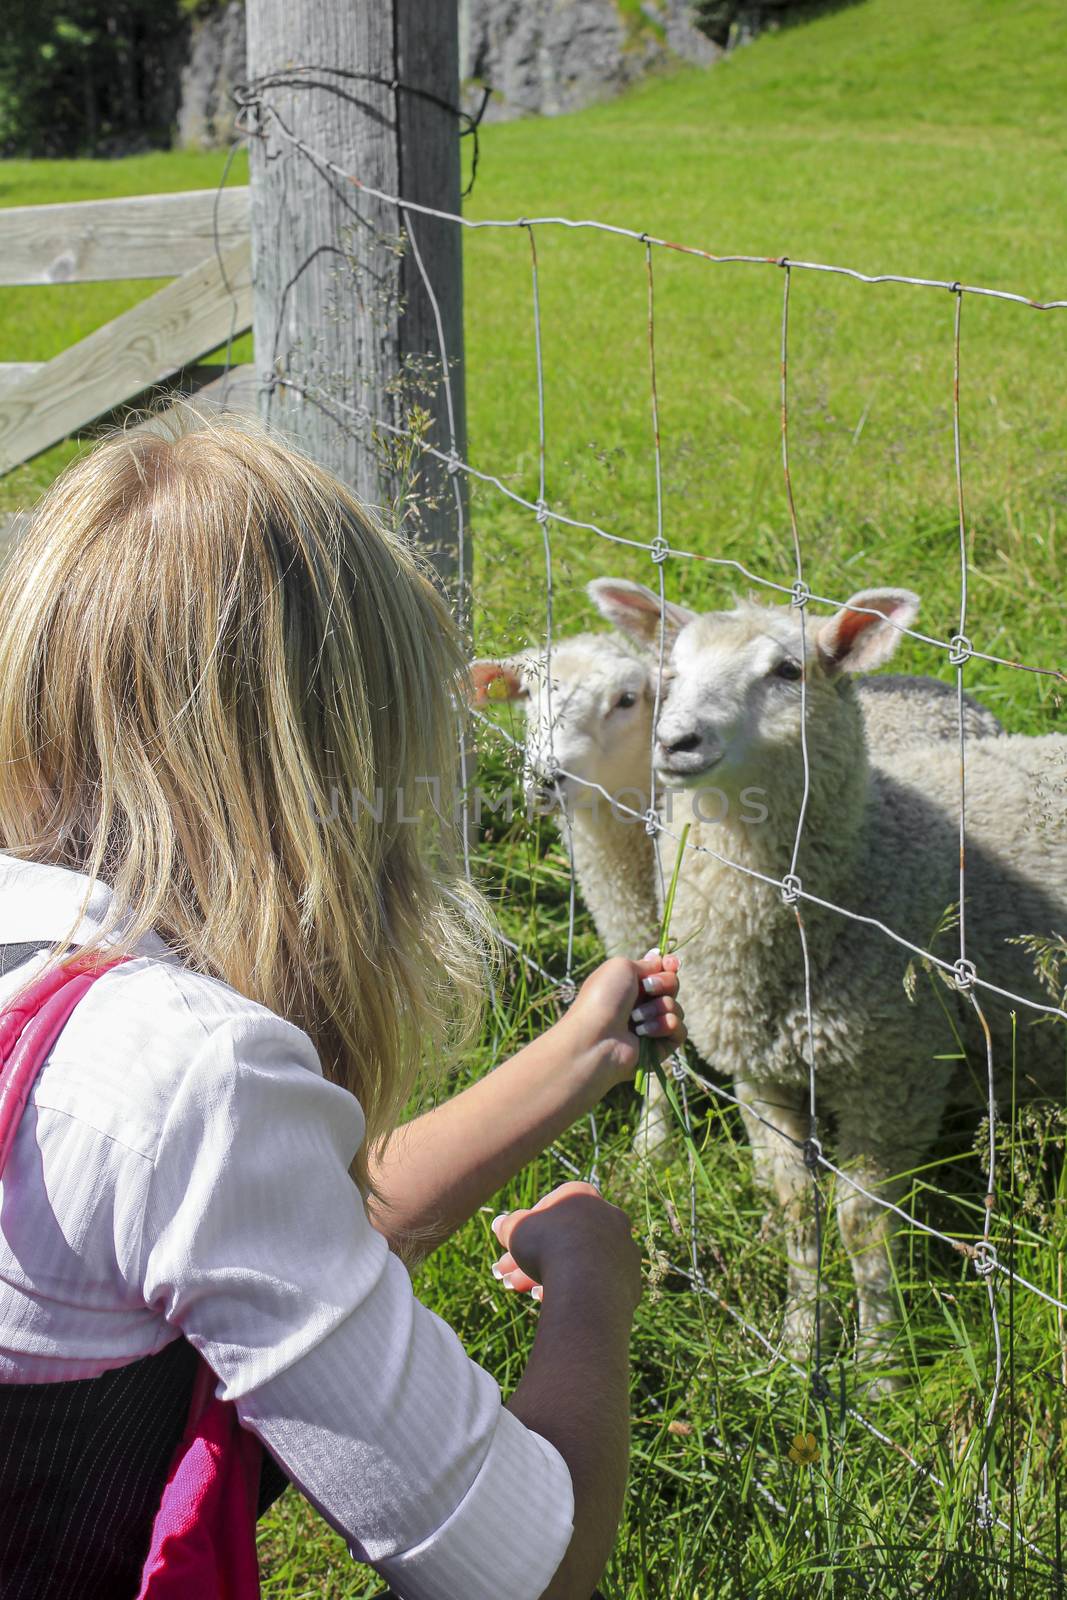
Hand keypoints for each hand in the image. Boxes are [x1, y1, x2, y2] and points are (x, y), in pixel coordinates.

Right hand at [490, 1180, 641, 1310]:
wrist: (588, 1281)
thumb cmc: (548, 1245)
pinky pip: (596, 1284)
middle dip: (534, 1257)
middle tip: (509, 1276)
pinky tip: (550, 1300)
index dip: (526, 1230)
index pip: (550, 1210)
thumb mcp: (517, 1230)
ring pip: (580, 1261)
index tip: (510, 1249)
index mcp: (583, 1195)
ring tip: (524, 1291)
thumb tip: (501, 1224)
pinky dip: (575, 1290)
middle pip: (564, 1238)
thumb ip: (509, 1225)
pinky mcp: (630, 1278)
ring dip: (551, 1274)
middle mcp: (609, 1216)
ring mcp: (623, 1248)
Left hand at [557, 950, 684, 1091]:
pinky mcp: (660, 1046)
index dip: (669, 965)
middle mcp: (641, 1003)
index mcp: (630, 983)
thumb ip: (647, 963)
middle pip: (672, 986)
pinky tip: (644, 1032)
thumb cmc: (603, 999)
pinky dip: (664, 1026)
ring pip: (676, 1008)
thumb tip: (663, 962)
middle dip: (664, 984)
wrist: (596, 1038)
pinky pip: (679, 1030)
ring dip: (659, 1008)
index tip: (671, 964)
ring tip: (636, 1018)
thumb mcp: (622, 967)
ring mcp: (651, 1024)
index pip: (660, 970)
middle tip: (648, 988)